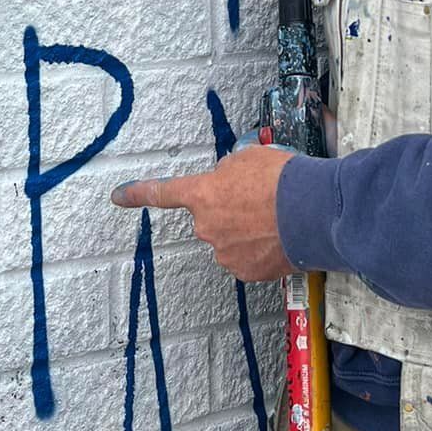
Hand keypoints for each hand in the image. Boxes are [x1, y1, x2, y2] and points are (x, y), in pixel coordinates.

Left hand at [112, 145, 294, 282]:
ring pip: (232, 239)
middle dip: (231, 210)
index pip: (163, 192)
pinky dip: (262, 249)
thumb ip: (229, 170)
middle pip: (212, 217)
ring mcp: (226, 253)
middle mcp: (207, 227)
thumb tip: (230, 179)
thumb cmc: (283, 180)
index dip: (139, 193)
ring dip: (248, 231)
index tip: (119, 196)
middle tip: (261, 200)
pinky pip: (249, 258)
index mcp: (203, 194)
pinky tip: (281, 236)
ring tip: (277, 218)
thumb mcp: (250, 158)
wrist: (312, 212)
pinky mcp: (248, 272)